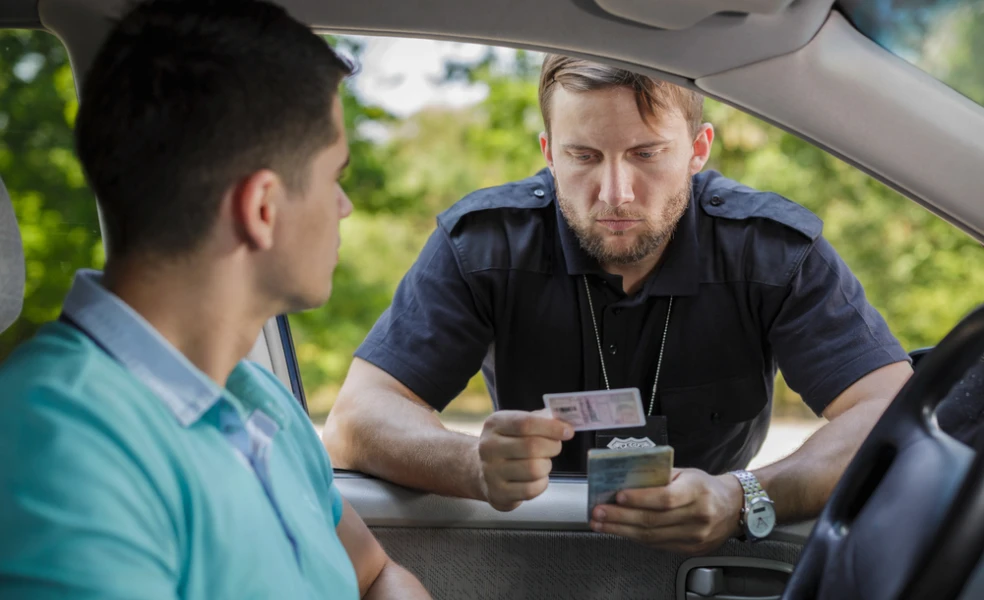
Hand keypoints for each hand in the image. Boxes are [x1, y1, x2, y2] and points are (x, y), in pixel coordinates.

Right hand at [477, 409, 573, 511]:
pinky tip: (537, 478)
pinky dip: (541, 483)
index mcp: (495, 424)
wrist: (481, 469)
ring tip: (542, 462)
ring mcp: (491, 472)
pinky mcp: (498, 493)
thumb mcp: (516, 424)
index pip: (525, 423)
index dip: (551, 427)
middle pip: (532, 447)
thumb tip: (565, 422)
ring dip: (546, 466)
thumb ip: (540, 419)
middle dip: (552, 447)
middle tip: (555, 446)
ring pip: (534, 469)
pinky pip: (531, 490)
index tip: (568, 431)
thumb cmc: (507, 443)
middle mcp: (489, 447)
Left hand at [589, 468, 744, 554]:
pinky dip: (635, 538)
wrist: (733, 507)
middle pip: (653, 520)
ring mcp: (695, 536)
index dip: (640, 498)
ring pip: (652, 537)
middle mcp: (698, 515)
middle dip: (620, 517)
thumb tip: (627, 478)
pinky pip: (657, 545)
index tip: (618, 496)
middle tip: (598, 512)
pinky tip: (620, 531)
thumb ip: (659, 475)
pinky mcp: (690, 549)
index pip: (665, 498)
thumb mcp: (686, 473)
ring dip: (621, 530)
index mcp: (697, 491)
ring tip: (601, 523)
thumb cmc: (704, 486)